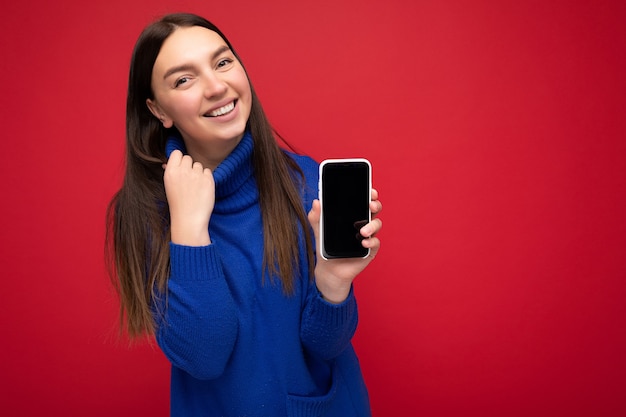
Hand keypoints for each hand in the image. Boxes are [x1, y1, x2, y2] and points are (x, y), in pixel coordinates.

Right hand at [163, 150, 214, 245]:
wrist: (189, 219)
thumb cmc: (178, 204)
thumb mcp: (169, 186)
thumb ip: (170, 172)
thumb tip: (168, 162)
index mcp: (170, 172)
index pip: (177, 153)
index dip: (179, 160)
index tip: (181, 168)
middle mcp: (183, 171)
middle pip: (188, 158)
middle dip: (189, 167)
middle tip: (188, 181)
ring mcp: (197, 175)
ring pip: (199, 165)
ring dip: (198, 173)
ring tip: (194, 188)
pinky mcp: (208, 180)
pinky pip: (208, 171)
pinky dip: (206, 178)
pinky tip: (202, 189)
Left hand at [308, 188, 382, 302]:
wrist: (328, 269)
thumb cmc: (326, 246)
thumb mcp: (319, 230)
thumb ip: (316, 216)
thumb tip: (316, 201)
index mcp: (353, 214)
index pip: (363, 200)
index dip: (369, 193)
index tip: (369, 190)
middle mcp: (363, 223)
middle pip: (374, 210)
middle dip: (375, 205)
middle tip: (370, 205)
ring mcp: (368, 236)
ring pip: (377, 225)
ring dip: (372, 225)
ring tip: (362, 231)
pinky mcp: (370, 250)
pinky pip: (375, 243)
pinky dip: (371, 242)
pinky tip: (363, 242)